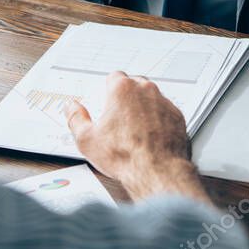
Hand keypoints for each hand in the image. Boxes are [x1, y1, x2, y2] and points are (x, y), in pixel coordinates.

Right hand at [65, 71, 207, 202]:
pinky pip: (165, 111)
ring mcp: (164, 102)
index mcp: (123, 89)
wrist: (157, 171)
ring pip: (151, 97)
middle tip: (118, 117)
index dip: (108, 89)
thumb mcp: (87, 140)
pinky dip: (158, 120)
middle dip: (126, 97)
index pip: (114, 76)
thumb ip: (75, 118)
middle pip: (134, 84)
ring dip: (143, 107)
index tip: (106, 101)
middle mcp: (146, 90)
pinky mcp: (177, 116)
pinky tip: (150, 136)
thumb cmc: (125, 156)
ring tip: (134, 129)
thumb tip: (71, 108)